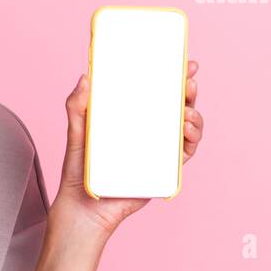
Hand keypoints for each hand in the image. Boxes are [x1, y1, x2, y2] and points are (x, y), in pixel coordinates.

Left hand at [51, 59, 203, 236]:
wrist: (84, 207)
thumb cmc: (80, 169)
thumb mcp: (77, 132)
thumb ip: (77, 106)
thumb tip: (85, 77)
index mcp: (131, 116)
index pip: (156, 91)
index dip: (174, 76)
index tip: (186, 63)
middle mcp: (148, 130)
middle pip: (177, 105)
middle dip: (189, 91)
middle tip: (189, 82)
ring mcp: (158, 149)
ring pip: (187, 126)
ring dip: (194, 114)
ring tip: (185, 111)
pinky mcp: (164, 169)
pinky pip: (185, 152)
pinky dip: (192, 139)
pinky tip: (185, 129)